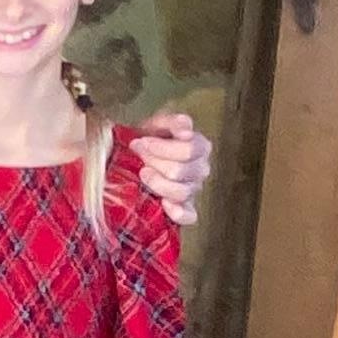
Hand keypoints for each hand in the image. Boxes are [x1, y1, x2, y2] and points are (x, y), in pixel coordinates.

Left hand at [126, 110, 211, 227]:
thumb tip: (186, 130)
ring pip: (182, 192)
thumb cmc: (148, 138)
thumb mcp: (158, 123)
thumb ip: (174, 122)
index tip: (141, 142)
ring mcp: (194, 190)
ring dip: (158, 183)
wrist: (136, 156)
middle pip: (181, 171)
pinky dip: (178, 212)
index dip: (162, 147)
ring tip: (143, 174)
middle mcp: (201, 169)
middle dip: (154, 162)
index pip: (189, 150)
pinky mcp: (186, 209)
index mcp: (200, 147)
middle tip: (139, 155)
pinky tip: (164, 204)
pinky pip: (189, 216)